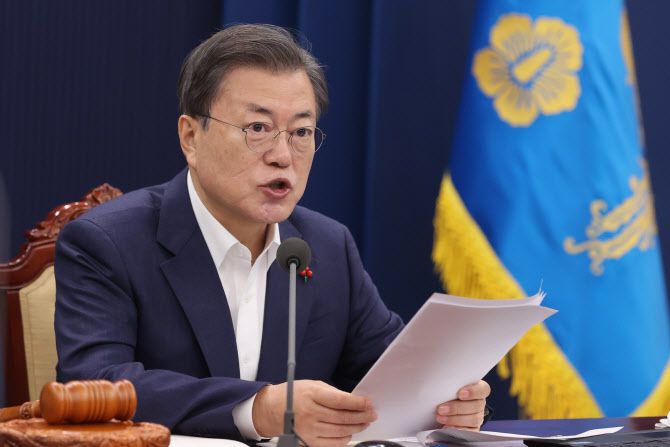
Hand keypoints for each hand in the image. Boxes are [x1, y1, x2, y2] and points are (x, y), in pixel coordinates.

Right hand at [252, 380, 376, 446]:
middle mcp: (310, 413)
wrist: (274, 409)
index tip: (369, 403)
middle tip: (372, 414)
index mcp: (312, 395)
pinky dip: (344, 439)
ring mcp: (309, 430)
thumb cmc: (296, 394)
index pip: (340, 401)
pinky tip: (350, 433)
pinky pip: (332, 444)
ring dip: (356, 428)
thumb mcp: (314, 385)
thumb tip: (354, 401)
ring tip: (365, 423)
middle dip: (361, 416)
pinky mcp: (308, 441)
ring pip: (339, 432)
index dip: (358, 403)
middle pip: (342, 418)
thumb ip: (334, 393)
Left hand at [435, 380, 490, 430]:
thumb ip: (449, 385)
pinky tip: (447, 427)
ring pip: (473, 419)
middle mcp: (479, 403)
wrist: (443, 408)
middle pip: (476, 406)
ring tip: (440, 418)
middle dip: (457, 408)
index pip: (483, 389)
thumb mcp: (448, 387)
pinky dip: (458, 430)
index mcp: (477, 389)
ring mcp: (478, 417)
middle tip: (441, 409)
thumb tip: (436, 380)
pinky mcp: (473, 429)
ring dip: (455, 419)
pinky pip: (470, 432)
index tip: (460, 394)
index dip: (473, 392)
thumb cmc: (446, 394)